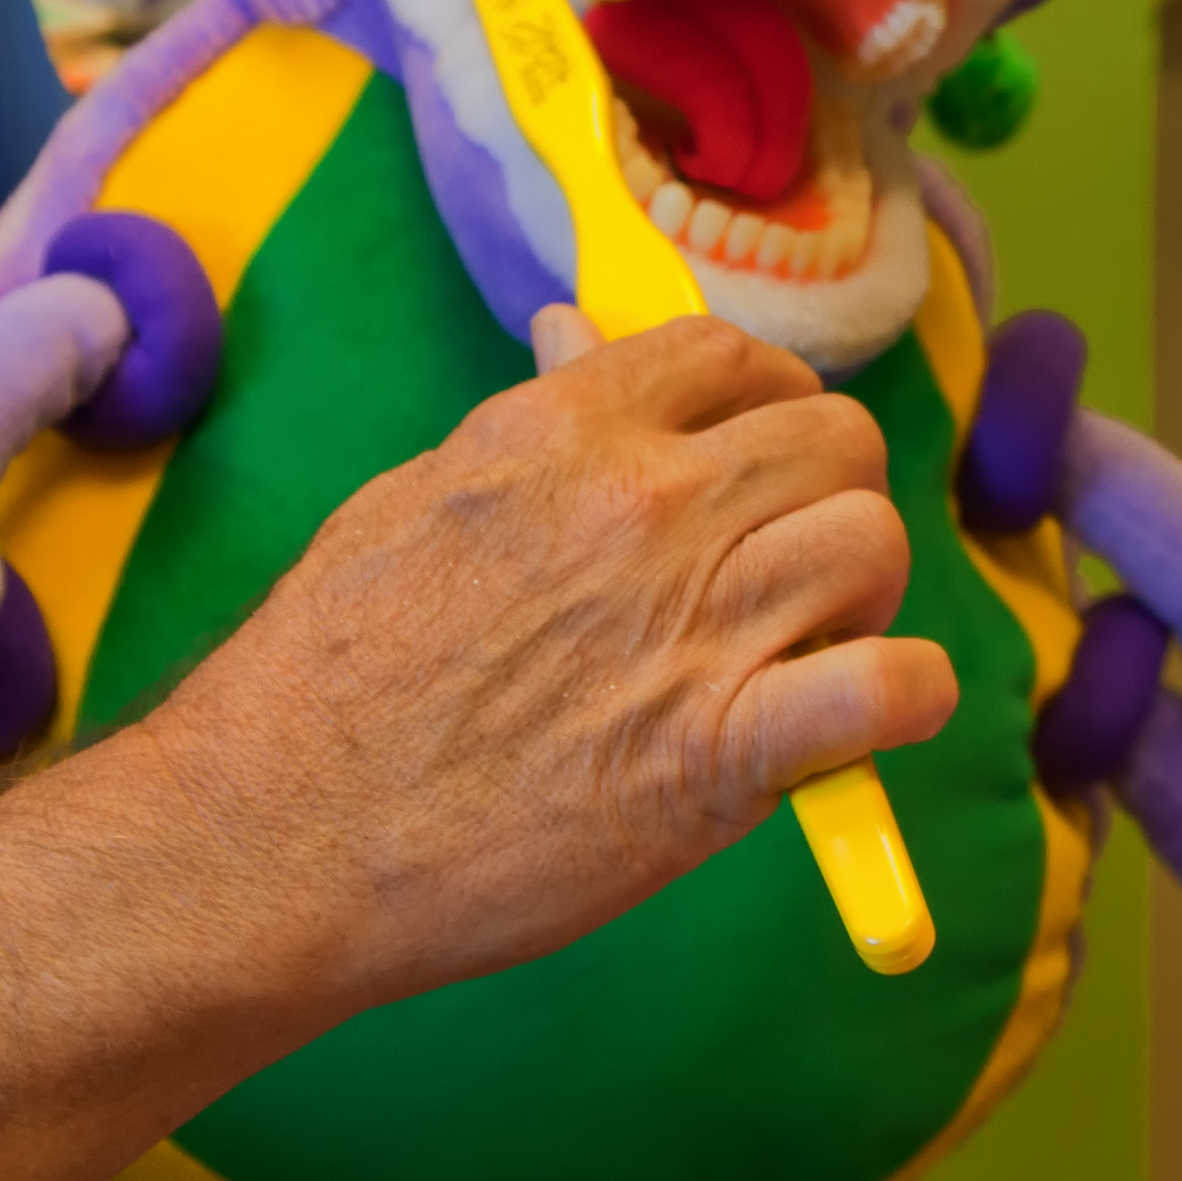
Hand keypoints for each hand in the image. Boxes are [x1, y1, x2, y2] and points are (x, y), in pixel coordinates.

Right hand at [131, 314, 953, 1012]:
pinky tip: (861, 727)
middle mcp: (643, 506)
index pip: (732, 355)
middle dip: (830, 496)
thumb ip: (524, 435)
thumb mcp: (411, 506)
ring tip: (815, 649)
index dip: (771, 401)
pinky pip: (893, 686)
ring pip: (875, 543)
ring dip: (865, 598)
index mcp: (560, 433)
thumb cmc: (321, 682)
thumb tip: (582, 347)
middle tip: (791, 567)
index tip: (759, 456)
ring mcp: (690, 624)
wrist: (278, 832)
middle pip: (837, 440)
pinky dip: (903, 701)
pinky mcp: (722, 750)